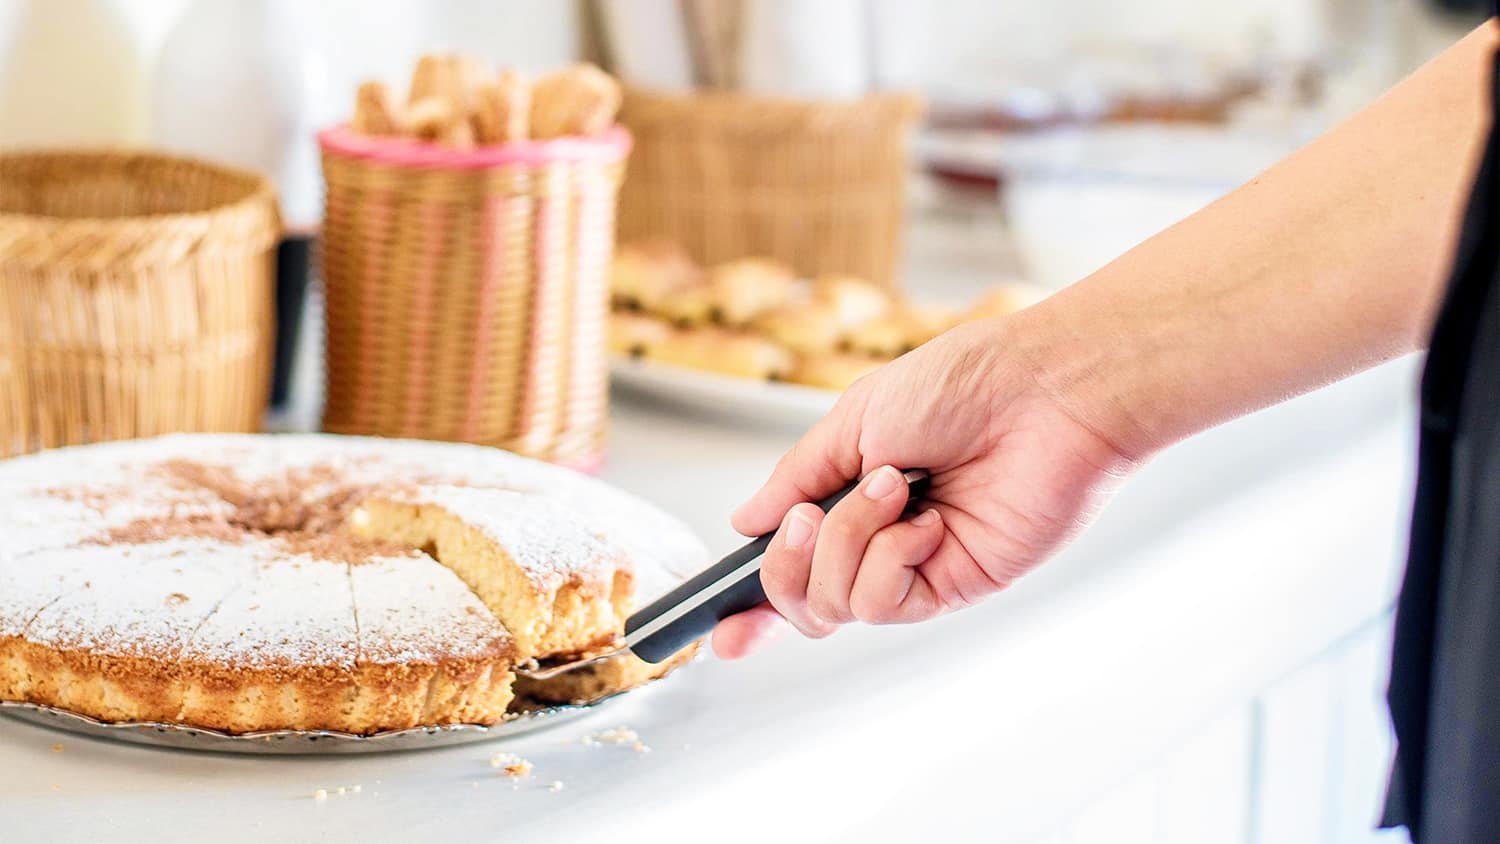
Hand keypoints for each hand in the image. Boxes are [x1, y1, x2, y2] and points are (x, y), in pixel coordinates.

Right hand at [711, 317, 1137, 657]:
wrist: (1041, 390)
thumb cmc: (963, 385)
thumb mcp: (853, 419)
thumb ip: (796, 477)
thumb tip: (744, 522)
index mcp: (851, 498)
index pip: (794, 565)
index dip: (751, 603)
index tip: (717, 628)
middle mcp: (880, 541)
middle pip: (801, 600)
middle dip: (787, 563)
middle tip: (812, 516)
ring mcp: (917, 567)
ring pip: (837, 606)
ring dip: (848, 543)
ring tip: (893, 489)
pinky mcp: (955, 585)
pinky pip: (886, 603)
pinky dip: (890, 559)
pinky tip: (928, 521)